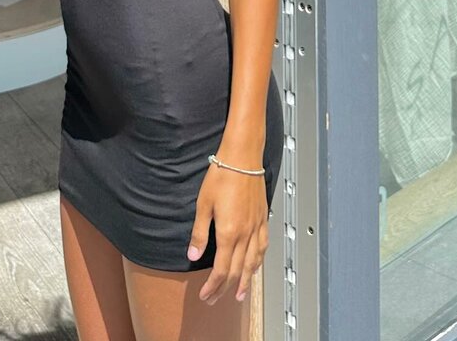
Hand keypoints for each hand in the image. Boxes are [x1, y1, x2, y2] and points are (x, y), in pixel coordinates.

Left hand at [187, 162, 268, 304]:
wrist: (242, 157)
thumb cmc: (222, 176)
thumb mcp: (203, 204)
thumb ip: (199, 232)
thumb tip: (193, 255)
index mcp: (229, 232)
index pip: (221, 269)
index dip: (213, 286)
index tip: (205, 295)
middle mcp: (245, 234)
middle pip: (237, 270)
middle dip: (225, 288)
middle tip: (215, 299)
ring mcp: (256, 227)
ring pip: (253, 263)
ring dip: (246, 281)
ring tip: (240, 294)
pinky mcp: (262, 218)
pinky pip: (263, 246)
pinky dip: (259, 261)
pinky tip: (256, 266)